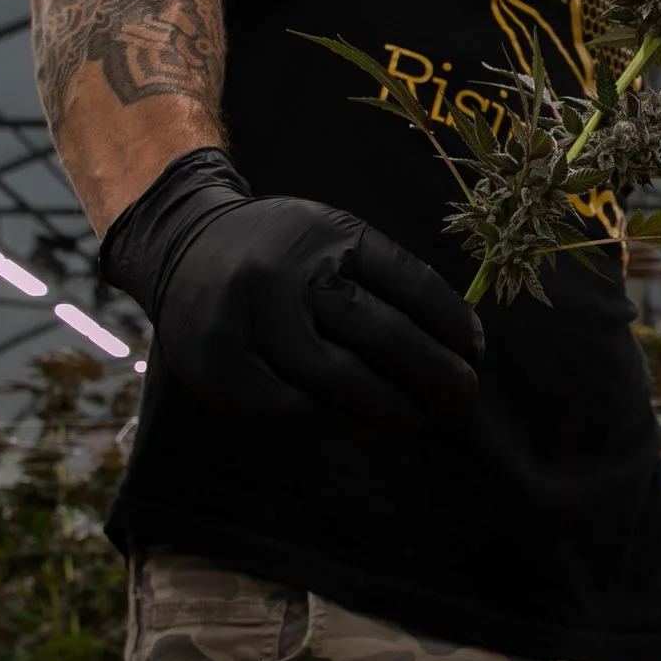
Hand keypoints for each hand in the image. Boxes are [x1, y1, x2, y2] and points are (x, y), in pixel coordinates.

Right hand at [98, 147, 482, 426]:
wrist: (184, 247)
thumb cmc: (282, 251)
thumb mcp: (335, 238)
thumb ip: (390, 279)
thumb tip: (460, 341)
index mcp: (326, 235)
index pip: (406, 282)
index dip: (450, 321)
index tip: (477, 350)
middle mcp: (285, 275)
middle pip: (376, 332)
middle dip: (430, 371)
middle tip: (463, 394)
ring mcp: (249, 323)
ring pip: (335, 380)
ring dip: (388, 406)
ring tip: (419, 416)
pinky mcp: (223, 369)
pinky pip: (292, 411)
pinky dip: (336, 423)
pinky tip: (364, 426)